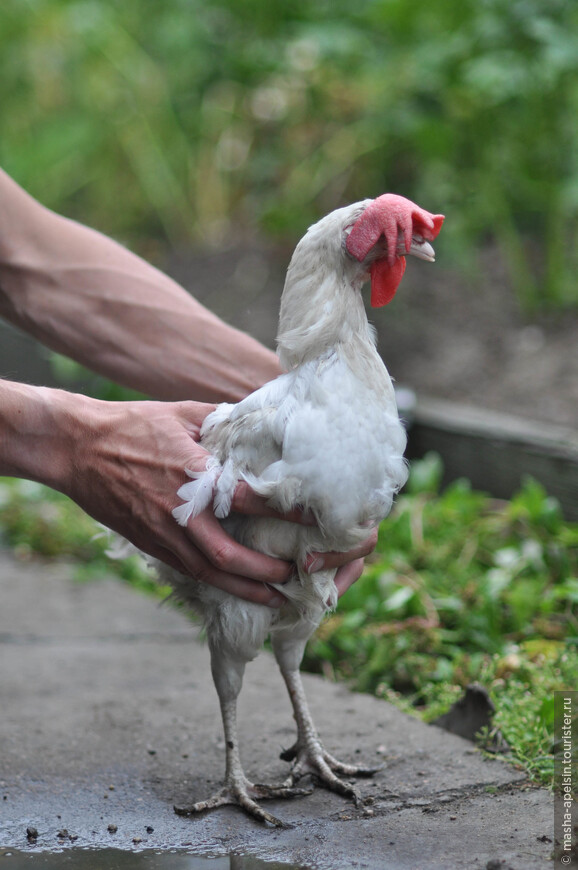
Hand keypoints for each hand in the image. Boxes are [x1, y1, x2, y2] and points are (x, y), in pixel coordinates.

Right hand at [54, 396, 373, 606]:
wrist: (75, 447)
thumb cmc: (131, 425)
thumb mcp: (183, 412)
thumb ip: (225, 421)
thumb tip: (263, 419)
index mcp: (193, 475)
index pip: (248, 501)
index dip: (285, 514)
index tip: (316, 522)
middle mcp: (179, 512)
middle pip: (227, 556)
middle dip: (264, 573)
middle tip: (295, 576)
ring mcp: (161, 533)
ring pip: (207, 573)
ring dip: (243, 590)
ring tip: (275, 598)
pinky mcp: (148, 543)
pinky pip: (187, 570)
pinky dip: (215, 584)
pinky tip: (236, 588)